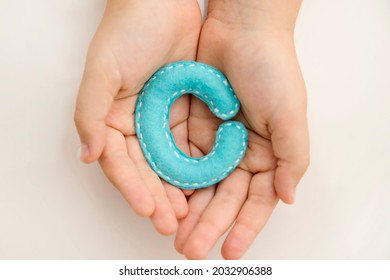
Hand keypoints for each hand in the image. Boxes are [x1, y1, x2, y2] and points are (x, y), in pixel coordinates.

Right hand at [74, 0, 201, 234]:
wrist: (163, 1)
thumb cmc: (127, 30)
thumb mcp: (102, 70)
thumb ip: (90, 114)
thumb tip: (88, 156)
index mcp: (111, 119)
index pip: (121, 163)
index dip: (133, 188)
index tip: (148, 211)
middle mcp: (135, 125)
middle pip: (147, 170)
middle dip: (158, 198)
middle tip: (172, 223)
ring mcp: (160, 120)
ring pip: (170, 162)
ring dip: (178, 188)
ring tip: (190, 213)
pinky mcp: (183, 112)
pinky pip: (190, 144)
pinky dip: (196, 165)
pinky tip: (205, 183)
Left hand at [174, 1, 309, 258]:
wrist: (240, 29)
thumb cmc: (271, 68)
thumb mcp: (290, 114)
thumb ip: (292, 158)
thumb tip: (287, 197)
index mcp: (268, 154)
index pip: (256, 201)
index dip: (243, 227)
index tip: (228, 251)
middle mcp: (241, 152)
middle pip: (224, 197)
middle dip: (209, 224)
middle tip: (192, 249)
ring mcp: (216, 141)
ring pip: (201, 184)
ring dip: (190, 210)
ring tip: (176, 234)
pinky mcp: (194, 128)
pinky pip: (182, 159)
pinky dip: (176, 180)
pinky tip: (167, 200)